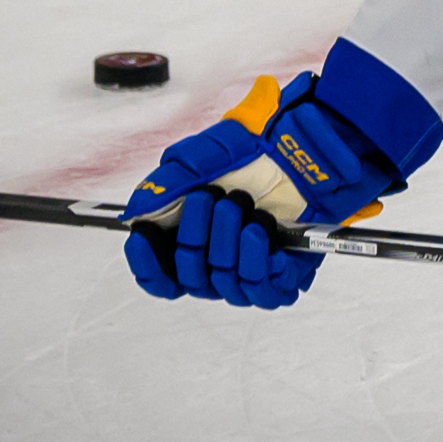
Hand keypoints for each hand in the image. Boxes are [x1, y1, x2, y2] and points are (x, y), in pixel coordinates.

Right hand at [120, 73, 397, 307]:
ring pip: (223, 285)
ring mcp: (251, 271)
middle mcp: (219, 261)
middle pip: (188, 279)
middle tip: (210, 199)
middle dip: (193, 238)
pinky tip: (260, 232)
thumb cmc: (257, 152)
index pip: (160, 277)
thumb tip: (134, 215)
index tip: (144, 234)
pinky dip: (255, 261)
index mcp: (194, 239)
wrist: (307, 150)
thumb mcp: (201, 159)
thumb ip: (165, 186)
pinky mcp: (283, 277)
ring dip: (227, 243)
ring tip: (242, 206)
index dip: (147, 263)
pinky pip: (259, 291)